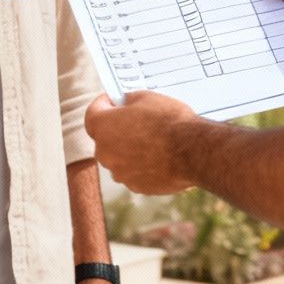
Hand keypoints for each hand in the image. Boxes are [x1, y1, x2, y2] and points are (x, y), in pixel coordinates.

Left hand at [84, 92, 199, 194]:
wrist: (192, 152)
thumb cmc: (169, 122)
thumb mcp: (147, 98)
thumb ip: (129, 100)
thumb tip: (125, 103)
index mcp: (102, 127)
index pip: (92, 113)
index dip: (104, 104)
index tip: (113, 101)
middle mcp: (105, 152)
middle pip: (104, 138)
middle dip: (117, 129)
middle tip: (137, 121)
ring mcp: (119, 172)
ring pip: (119, 158)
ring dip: (129, 149)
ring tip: (153, 141)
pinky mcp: (135, 186)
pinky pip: (133, 172)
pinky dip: (141, 165)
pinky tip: (159, 157)